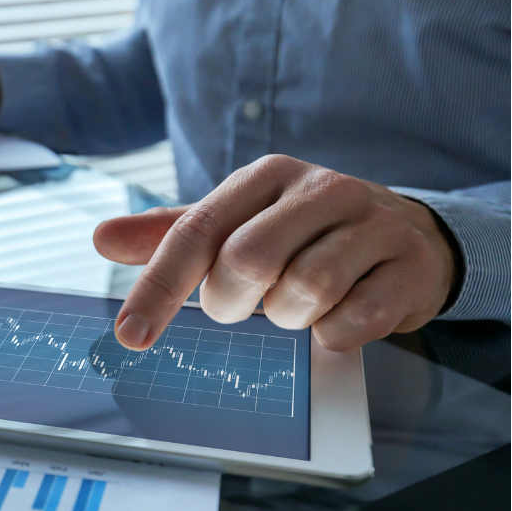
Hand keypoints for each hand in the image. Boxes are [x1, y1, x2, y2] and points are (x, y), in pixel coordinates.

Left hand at [93, 155, 459, 351]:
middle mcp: (321, 189)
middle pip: (249, 260)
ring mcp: (372, 226)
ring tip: (298, 305)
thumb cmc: (306, 235)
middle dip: (232, 301)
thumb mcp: (239, 224)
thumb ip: (174, 235)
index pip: (198, 230)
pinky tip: (337, 318)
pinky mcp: (407, 269)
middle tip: (244, 305)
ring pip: (304, 291)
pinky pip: (353, 322)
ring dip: (289, 318)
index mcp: (267, 176)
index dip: (159, 285)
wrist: (409, 239)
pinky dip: (332, 335)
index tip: (130, 334)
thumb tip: (102, 238)